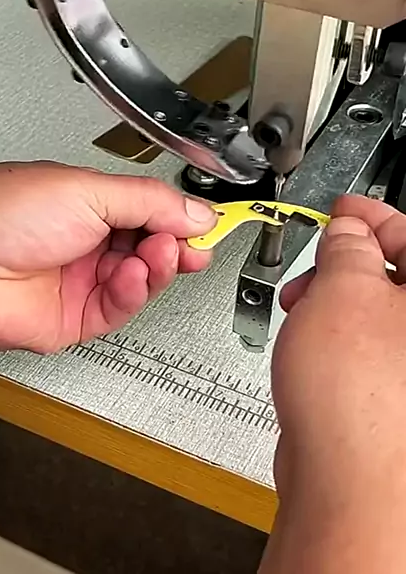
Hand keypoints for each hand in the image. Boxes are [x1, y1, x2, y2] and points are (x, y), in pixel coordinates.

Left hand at [0, 162, 215, 352]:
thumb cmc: (1, 212)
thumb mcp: (89, 190)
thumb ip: (150, 202)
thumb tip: (196, 212)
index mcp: (90, 204)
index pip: (152, 212)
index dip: (182, 218)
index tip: (211, 221)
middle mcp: (88, 242)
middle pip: (152, 248)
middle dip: (177, 245)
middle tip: (194, 243)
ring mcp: (81, 280)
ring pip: (142, 280)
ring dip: (158, 267)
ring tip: (160, 253)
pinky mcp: (75, 318)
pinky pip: (120, 308)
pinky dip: (135, 291)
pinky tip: (136, 274)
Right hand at [258, 196, 405, 572]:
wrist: (345, 484)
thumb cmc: (361, 401)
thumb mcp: (342, 289)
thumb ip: (347, 246)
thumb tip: (347, 230)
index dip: (368, 215)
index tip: (341, 210)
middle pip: (392, 272)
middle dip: (345, 262)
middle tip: (315, 265)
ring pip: (372, 310)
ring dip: (332, 299)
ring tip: (302, 309)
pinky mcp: (389, 396)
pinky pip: (361, 346)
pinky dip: (332, 336)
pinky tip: (308, 345)